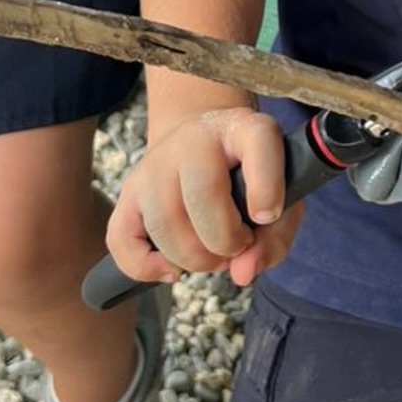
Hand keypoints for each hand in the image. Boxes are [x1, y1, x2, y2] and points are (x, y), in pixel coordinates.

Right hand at [106, 106, 302, 288]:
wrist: (203, 141)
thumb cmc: (247, 177)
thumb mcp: (280, 196)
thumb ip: (274, 237)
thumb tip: (242, 273)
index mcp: (242, 128)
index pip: (259, 142)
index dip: (267, 187)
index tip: (268, 216)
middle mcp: (195, 138)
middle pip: (204, 197)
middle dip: (228, 242)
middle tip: (238, 245)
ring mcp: (155, 163)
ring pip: (166, 225)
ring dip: (195, 260)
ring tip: (213, 255)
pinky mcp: (128, 191)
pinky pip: (122, 242)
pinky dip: (147, 268)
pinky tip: (173, 268)